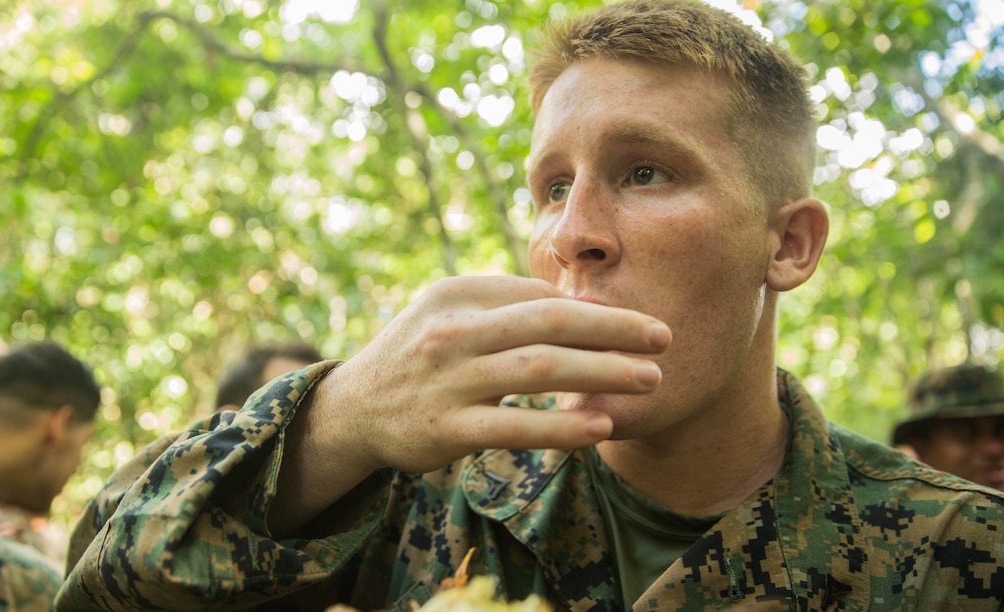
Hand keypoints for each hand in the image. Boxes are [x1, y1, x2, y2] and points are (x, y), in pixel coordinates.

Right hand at [309, 275, 669, 475]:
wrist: (353, 409)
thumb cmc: (418, 354)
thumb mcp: (449, 312)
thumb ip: (505, 303)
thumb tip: (579, 302)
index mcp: (456, 293)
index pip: (540, 296)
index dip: (595, 310)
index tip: (638, 324)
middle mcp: (451, 330)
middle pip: (550, 322)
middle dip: (614, 328)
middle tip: (664, 338)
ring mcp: (447, 380)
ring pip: (540, 370)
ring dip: (603, 373)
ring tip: (649, 380)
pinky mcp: (445, 430)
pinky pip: (515, 427)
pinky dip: (561, 428)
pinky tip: (600, 428)